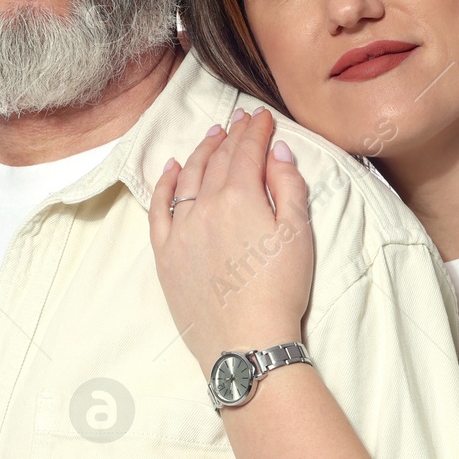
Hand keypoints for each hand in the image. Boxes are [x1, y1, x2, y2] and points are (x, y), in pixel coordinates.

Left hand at [149, 107, 313, 373]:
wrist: (246, 342)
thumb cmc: (280, 291)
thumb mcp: (299, 235)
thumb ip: (289, 186)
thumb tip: (278, 151)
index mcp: (239, 197)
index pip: (246, 151)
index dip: (256, 130)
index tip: (262, 117)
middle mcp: (204, 206)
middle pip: (217, 160)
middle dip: (231, 136)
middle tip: (240, 120)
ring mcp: (181, 229)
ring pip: (188, 177)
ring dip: (201, 152)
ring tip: (212, 136)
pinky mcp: (166, 253)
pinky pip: (159, 208)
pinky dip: (165, 183)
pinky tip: (171, 167)